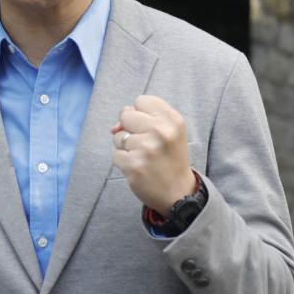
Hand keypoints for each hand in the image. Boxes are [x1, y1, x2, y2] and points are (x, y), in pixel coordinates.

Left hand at [110, 94, 196, 215]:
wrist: (178, 192)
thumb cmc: (169, 157)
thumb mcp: (168, 132)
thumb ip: (143, 118)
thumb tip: (114, 126)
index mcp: (173, 119)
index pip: (141, 101)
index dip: (141, 114)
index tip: (150, 128)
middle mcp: (161, 131)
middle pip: (126, 114)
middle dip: (130, 128)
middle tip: (146, 144)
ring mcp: (147, 148)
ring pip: (118, 136)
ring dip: (126, 147)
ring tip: (144, 157)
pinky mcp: (134, 165)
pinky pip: (115, 154)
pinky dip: (123, 162)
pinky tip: (138, 168)